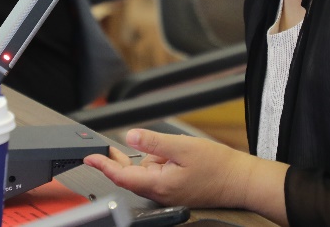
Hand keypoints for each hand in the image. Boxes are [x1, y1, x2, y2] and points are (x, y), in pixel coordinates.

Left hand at [83, 129, 257, 209]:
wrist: (240, 181)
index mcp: (158, 184)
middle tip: (137, 140)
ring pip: (148, 171)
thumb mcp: (183, 147)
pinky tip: (180, 157)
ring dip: (155, 157)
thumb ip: (154, 143)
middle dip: (137, 155)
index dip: (104, 166)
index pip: (122, 176)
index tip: (90, 158)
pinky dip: (163, 161)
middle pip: (133, 173)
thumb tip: (130, 137)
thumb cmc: (217, 167)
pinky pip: (159, 173)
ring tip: (179, 150)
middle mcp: (160, 192)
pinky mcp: (175, 190)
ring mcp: (167, 193)